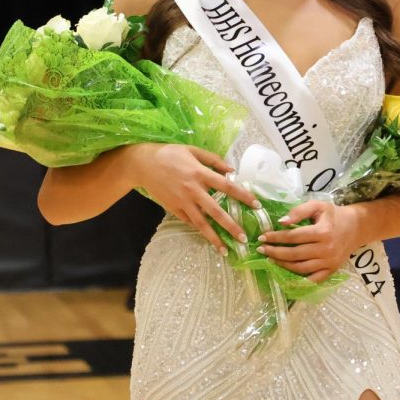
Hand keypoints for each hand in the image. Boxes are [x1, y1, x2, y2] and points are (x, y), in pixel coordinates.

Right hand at [121, 143, 257, 252]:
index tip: (256, 205)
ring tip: (225, 250)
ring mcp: (182, 202)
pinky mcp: (173, 209)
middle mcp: (193, 190)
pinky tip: (208, 238)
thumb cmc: (170, 154)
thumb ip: (213, 160)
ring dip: (214, 237)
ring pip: (201, 223)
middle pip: (216, 211)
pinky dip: (198, 229)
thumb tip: (231, 169)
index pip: (227, 186)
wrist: (143, 164)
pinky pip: (188, 221)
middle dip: (231, 226)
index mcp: (199, 173)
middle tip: (244, 239)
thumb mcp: (192, 150)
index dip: (243, 196)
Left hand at [256, 199, 359, 283]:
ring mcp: (329, 262)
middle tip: (261, 249)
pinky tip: (285, 276)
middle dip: (275, 252)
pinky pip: (313, 280)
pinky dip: (298, 280)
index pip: (294, 236)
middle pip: (295, 254)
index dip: (276, 237)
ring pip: (301, 268)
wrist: (356, 227)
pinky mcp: (331, 270)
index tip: (262, 236)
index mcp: (322, 232)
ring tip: (270, 259)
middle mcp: (326, 249)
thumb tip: (281, 222)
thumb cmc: (334, 215)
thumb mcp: (318, 206)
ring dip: (282, 265)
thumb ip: (299, 211)